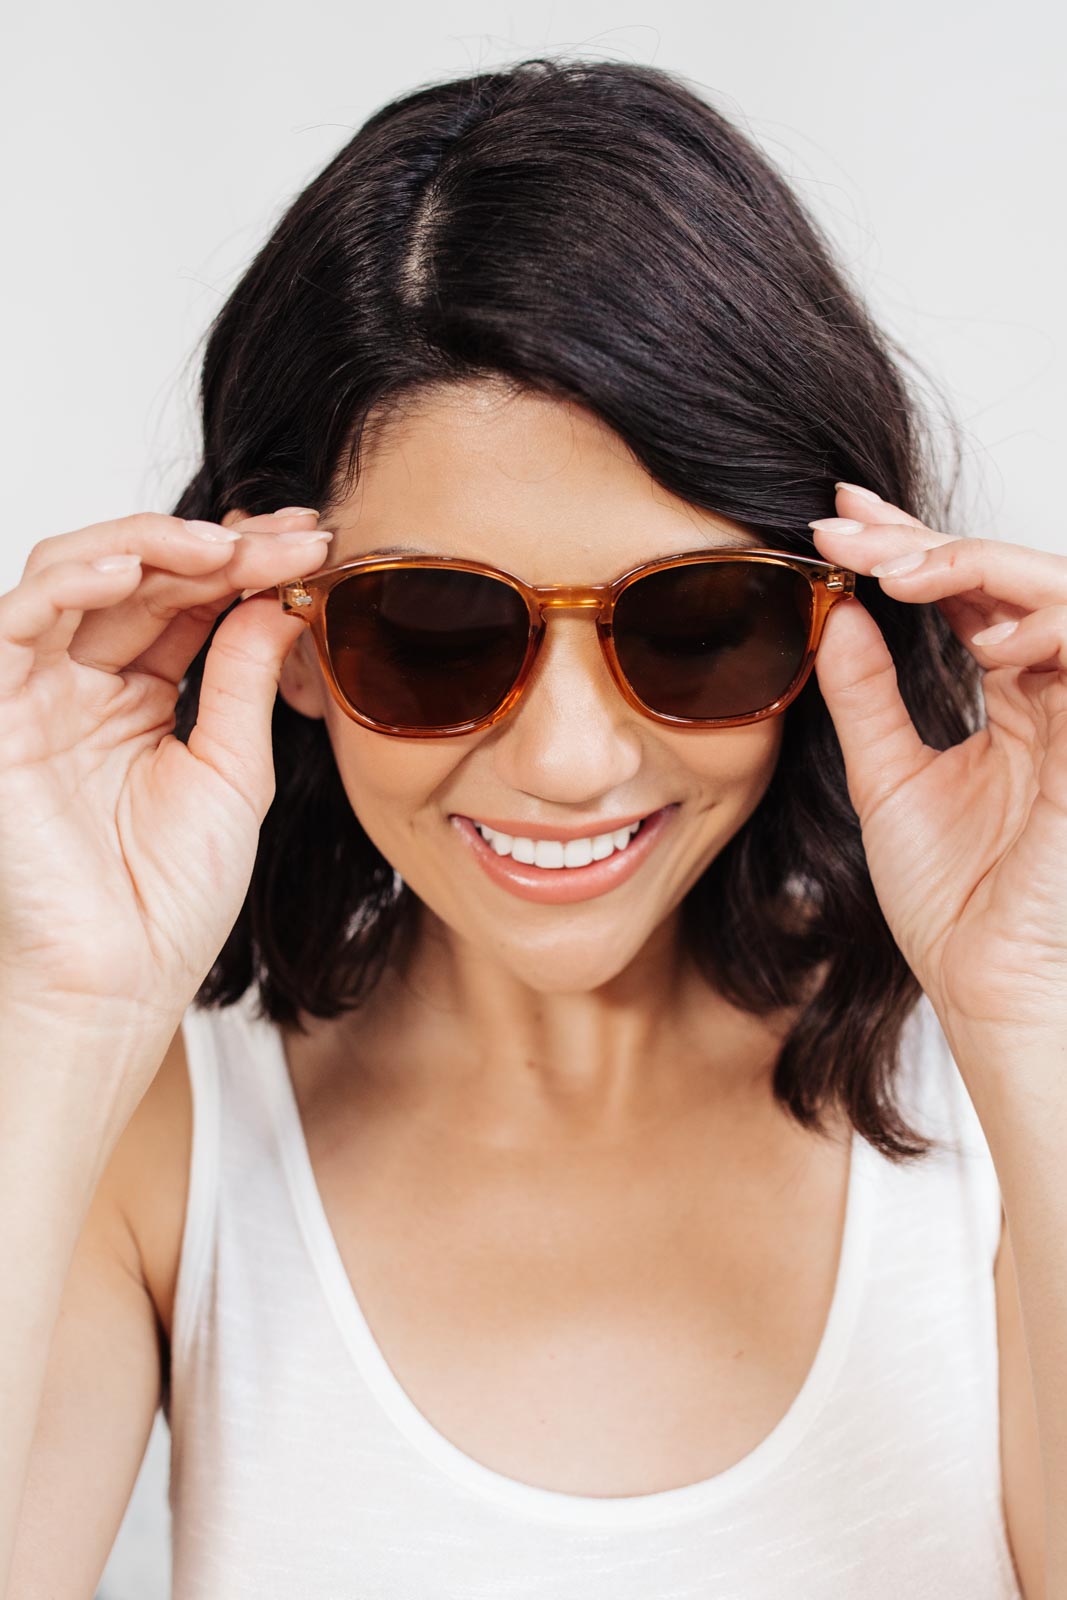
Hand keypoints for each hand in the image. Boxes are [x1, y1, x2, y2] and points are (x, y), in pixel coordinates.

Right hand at [0, 507, 330, 1043]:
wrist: (125, 978)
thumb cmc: (172, 897)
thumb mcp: (233, 768)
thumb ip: (243, 677)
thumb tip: (279, 597)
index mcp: (136, 697)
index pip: (186, 601)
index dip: (246, 563)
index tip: (315, 542)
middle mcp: (81, 685)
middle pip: (140, 577)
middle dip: (219, 546)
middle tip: (290, 537)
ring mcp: (36, 693)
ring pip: (74, 575)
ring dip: (152, 544)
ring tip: (225, 546)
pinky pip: (17, 620)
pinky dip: (73, 579)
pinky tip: (138, 565)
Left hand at [808, 485, 1066, 1070]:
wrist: (987, 986)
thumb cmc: (952, 899)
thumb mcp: (886, 777)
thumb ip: (866, 695)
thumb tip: (834, 614)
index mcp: (1016, 699)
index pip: (971, 595)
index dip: (910, 546)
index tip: (836, 519)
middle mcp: (1057, 694)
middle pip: (1008, 578)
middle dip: (925, 540)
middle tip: (846, 527)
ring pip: (1062, 593)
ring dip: (979, 564)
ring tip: (900, 571)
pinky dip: (1039, 618)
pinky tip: (969, 619)